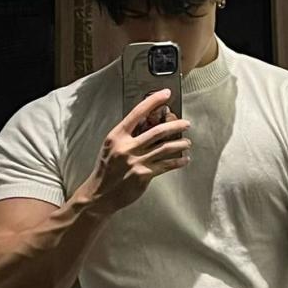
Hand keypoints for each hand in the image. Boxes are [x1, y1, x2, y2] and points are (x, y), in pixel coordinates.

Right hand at [85, 88, 190, 213]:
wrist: (100, 194)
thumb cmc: (107, 169)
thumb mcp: (112, 147)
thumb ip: (128, 135)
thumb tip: (150, 122)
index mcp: (117, 136)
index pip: (137, 113)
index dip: (153, 101)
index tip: (165, 94)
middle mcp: (127, 147)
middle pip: (157, 131)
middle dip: (175, 125)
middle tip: (185, 123)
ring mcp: (136, 161)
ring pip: (165, 147)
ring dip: (180, 143)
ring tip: (187, 142)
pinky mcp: (144, 174)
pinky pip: (166, 165)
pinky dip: (178, 161)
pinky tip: (185, 159)